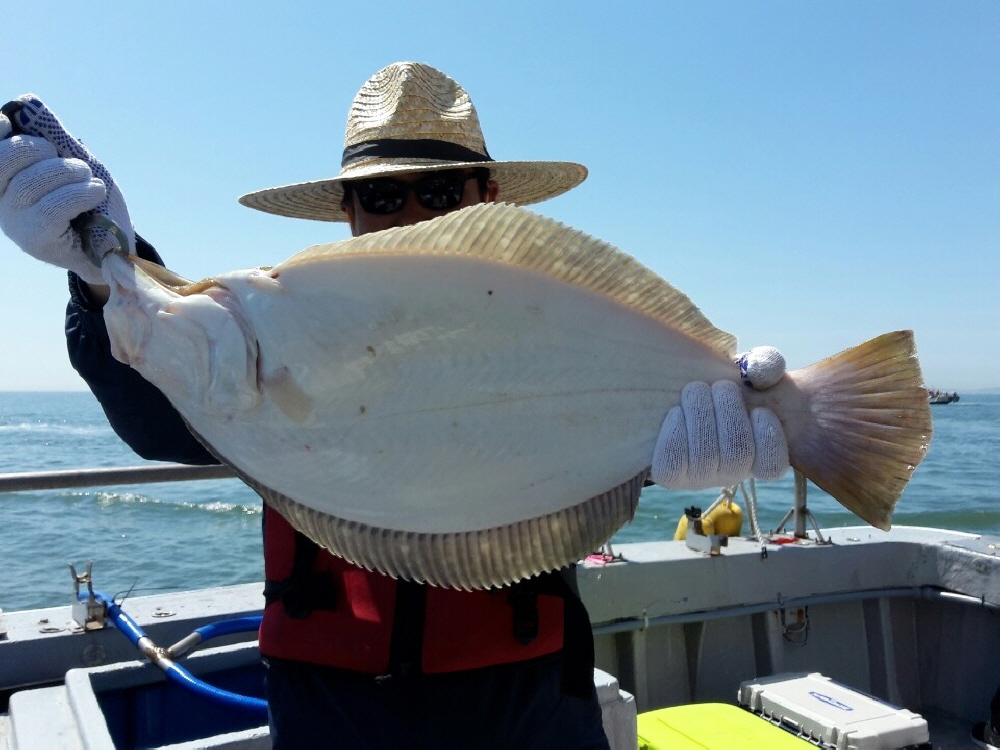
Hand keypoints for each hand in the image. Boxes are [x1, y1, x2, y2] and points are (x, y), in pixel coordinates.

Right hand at [0, 95, 133, 285]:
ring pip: (30, 183)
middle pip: (5, 160)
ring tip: (89, 179)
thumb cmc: (92, 202)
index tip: (10, 122)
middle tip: (72, 162)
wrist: (115, 245)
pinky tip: (95, 191)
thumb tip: (28, 101)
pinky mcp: (35, 240)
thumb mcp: (75, 164)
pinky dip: (79, 193)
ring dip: (69, 173)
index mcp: (6, 179)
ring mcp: (15, 222)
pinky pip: (51, 208)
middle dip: (39, 150)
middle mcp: (1, 201)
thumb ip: (55, 138)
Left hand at [651, 350, 789, 489]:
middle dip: (729, 412)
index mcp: (757, 456)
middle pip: (737, 454)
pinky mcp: (671, 475)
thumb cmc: (721, 389)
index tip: (760, 411)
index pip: (772, 467)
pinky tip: (676, 412)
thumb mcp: (747, 375)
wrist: (677, 399)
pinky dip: (675, 433)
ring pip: (705, 456)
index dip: (768, 438)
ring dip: (701, 415)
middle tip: (721, 388)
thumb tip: (760, 373)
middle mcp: (731, 474)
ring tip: (696, 390)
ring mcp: (700, 477)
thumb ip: (764, 367)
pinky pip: (673, 462)